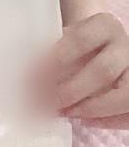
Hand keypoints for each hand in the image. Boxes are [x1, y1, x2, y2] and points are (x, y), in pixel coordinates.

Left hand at [32, 12, 128, 128]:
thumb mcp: (67, 37)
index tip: (33, 76)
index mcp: (104, 25)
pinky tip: (85, 121)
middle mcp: (125, 45)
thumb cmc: (79, 43)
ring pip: (123, 95)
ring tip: (63, 113)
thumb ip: (50, 51)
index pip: (80, 40)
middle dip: (70, 91)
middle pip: (102, 72)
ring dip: (91, 109)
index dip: (56, 59)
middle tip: (44, 103)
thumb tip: (27, 78)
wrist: (104, 45)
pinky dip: (108, 121)